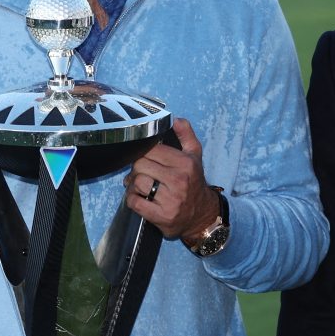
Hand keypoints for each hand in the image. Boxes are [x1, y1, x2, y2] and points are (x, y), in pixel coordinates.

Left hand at [123, 117, 220, 239]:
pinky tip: (139, 198)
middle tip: (141, 173)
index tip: (146, 159)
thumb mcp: (195, 156)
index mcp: (185, 163)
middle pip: (140, 165)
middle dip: (136, 169)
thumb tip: (176, 119)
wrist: (202, 215)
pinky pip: (134, 202)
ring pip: (136, 183)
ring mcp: (170, 200)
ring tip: (140, 186)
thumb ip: (186, 135)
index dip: (143, 153)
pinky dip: (131, 199)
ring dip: (132, 185)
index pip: (151, 150)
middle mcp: (179, 180)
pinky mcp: (162, 216)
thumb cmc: (194, 182)